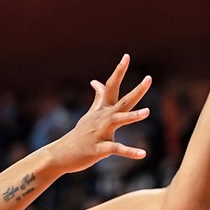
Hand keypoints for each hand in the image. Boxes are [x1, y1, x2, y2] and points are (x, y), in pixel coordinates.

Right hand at [46, 54, 150, 173]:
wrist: (61, 154)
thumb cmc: (79, 135)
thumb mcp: (90, 114)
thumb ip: (98, 98)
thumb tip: (96, 82)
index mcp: (102, 110)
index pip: (111, 86)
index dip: (119, 71)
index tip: (126, 56)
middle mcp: (103, 118)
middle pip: (123, 102)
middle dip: (137, 90)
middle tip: (148, 78)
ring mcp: (100, 133)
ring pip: (118, 121)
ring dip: (132, 116)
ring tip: (147, 112)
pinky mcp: (99, 149)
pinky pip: (116, 149)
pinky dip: (129, 152)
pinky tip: (143, 154)